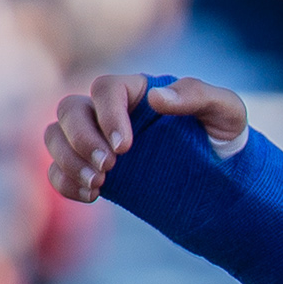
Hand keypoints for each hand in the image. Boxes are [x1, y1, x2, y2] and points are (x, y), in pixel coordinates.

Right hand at [46, 74, 249, 201]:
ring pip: (55, 136)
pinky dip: (64, 182)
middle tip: (110, 167)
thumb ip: (198, 96)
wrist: (221, 174)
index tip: (125, 147)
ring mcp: (95, 140)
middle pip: (69, 110)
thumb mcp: (226, 112)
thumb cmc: (223, 135)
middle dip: (81, 139)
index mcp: (137, 90)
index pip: (105, 88)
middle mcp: (109, 111)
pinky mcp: (91, 168)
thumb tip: (157, 97)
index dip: (107, 115)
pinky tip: (92, 195)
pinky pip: (56, 170)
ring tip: (98, 183)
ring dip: (68, 160)